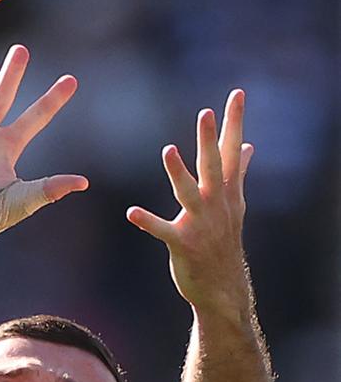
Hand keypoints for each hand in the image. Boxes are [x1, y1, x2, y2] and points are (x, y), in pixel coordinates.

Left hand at [127, 90, 253, 316]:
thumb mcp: (235, 205)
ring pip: (189, 193)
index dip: (234, 122)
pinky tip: (132, 213)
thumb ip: (240, 172)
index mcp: (227, 192)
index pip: (232, 150)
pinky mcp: (184, 245)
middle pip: (214, 166)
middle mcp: (217, 204)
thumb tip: (249, 145)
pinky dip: (148, 221)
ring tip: (168, 150)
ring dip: (179, 172)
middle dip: (210, 139)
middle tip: (206, 112)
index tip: (237, 94)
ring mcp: (201, 224)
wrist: (223, 288)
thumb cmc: (224, 241)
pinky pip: (163, 231)